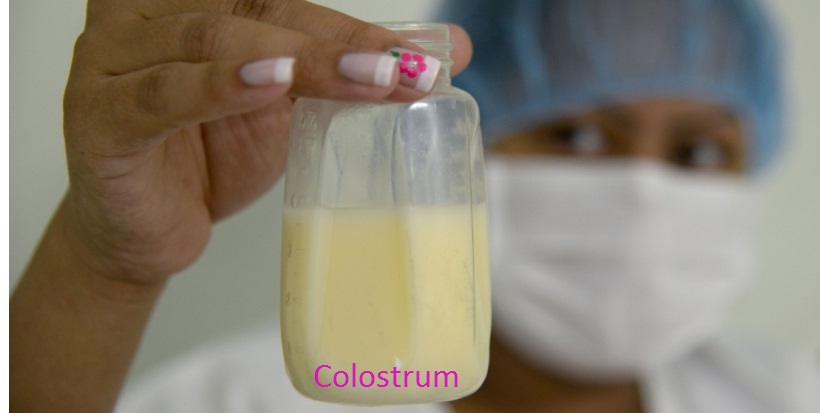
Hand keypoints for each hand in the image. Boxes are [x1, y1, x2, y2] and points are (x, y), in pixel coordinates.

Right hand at [61, 0, 472, 283]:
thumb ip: (350, 68)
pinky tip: (270, 85)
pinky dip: (217, 87)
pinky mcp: (97, 117)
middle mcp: (142, 15)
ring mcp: (110, 61)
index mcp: (190, 1)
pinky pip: (159, 94)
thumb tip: (447, 51)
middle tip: (397, 71)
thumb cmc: (211, 153)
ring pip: (209, 41)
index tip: (417, 57)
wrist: (151, 228)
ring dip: (293, 59)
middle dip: (333, 42)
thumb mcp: (290, 105)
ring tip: (360, 78)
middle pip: (249, 9)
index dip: (348, 25)